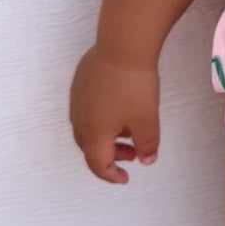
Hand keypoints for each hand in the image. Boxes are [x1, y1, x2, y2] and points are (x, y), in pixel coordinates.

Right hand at [69, 46, 159, 184]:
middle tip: (132, 154)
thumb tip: (147, 159)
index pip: (97, 164)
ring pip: (88, 127)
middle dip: (110, 155)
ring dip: (107, 136)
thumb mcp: (147, 121)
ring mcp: (77, 99)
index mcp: (93, 134)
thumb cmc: (134, 85)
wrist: (122, 47)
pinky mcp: (81, 83)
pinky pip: (87, 108)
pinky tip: (121, 108)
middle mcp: (79, 118)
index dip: (111, 175)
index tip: (125, 178)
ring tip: (129, 130)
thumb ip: (147, 144)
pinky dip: (102, 118)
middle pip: (90, 147)